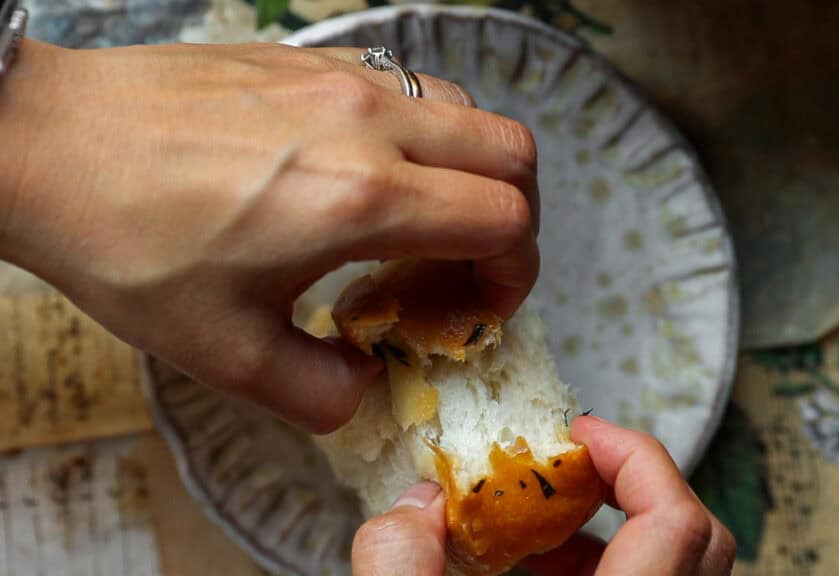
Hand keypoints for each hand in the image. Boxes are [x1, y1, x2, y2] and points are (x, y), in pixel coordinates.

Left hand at [0, 40, 538, 432]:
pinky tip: (367, 177)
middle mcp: (367, 123)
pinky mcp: (310, 60)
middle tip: (467, 265)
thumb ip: (319, 391)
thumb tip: (364, 385)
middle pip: (512, 151)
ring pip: (467, 110)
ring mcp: (340, 80)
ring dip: (469, 171)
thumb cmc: (124, 240)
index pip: (505, 219)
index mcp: (360, 197)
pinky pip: (408, 87)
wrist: (46, 144)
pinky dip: (422, 136)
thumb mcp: (224, 351)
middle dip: (514, 219)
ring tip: (419, 221)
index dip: (515, 275)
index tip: (479, 307)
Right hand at [351, 417, 735, 574]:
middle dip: (633, 484)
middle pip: (699, 537)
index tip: (576, 436)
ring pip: (678, 566)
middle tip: (568, 469)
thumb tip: (413, 507)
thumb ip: (402, 572)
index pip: (677, 520)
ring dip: (616, 529)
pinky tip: (540, 572)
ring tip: (541, 529)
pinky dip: (609, 566)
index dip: (634, 457)